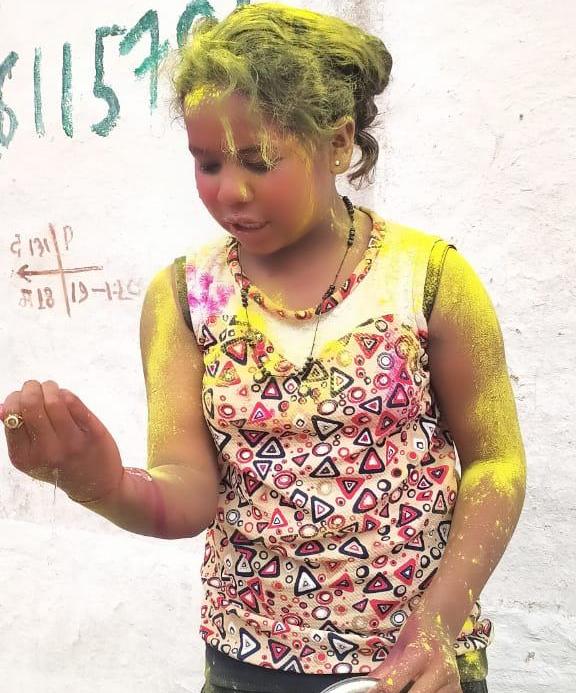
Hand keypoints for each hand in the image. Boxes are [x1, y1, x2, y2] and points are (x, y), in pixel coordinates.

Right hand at [1, 380, 123, 502]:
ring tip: (51, 389)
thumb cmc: (58, 464)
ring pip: (55, 399)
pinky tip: (65, 398)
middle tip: (35, 387)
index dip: (14, 399)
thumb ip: (17, 433)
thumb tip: (3, 406)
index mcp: (24, 457)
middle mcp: (47, 451)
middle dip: (31, 387)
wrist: (96, 484)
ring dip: (50, 387)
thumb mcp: (31, 457)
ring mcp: (72, 442)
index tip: (20, 397)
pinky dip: (66, 394)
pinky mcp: (93, 432)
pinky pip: (74, 402)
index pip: (11, 415)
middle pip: (31, 403)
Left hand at [368, 608, 461, 692]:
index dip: (380, 691)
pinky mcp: (458, 688)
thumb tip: (366, 684)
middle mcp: (439, 669)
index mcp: (419, 654)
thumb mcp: (399, 646)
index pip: (394, 683)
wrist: (442, 621)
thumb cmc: (418, 631)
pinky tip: (420, 689)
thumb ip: (384, 669)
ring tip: (405, 688)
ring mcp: (451, 682)